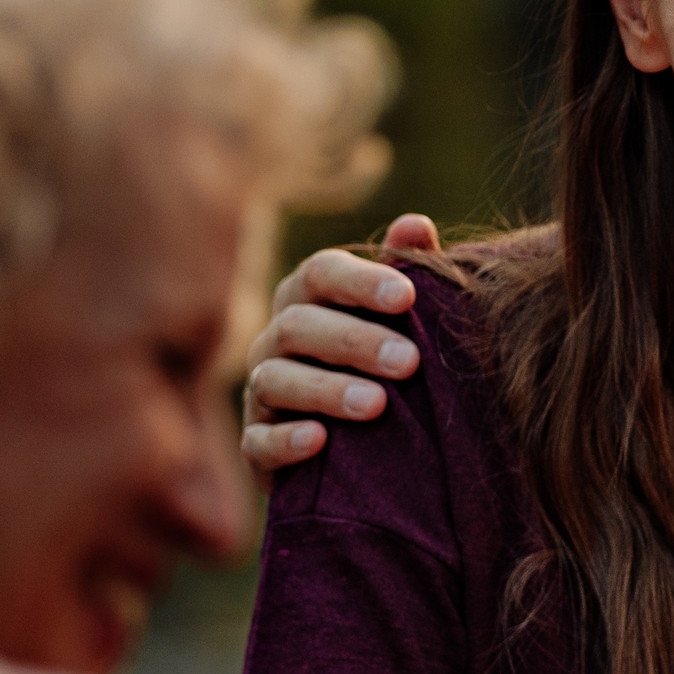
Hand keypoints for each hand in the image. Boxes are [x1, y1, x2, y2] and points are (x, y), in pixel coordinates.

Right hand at [241, 213, 440, 472]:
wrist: (366, 448)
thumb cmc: (386, 363)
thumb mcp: (401, 320)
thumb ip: (407, 271)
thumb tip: (416, 224)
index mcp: (309, 298)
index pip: (321, 272)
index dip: (361, 281)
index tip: (407, 297)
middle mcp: (276, 339)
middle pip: (298, 325)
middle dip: (354, 341)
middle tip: (409, 361)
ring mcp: (262, 393)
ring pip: (275, 380)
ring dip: (325, 390)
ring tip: (376, 404)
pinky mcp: (257, 446)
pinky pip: (258, 441)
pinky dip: (286, 441)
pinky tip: (319, 441)